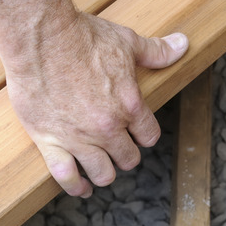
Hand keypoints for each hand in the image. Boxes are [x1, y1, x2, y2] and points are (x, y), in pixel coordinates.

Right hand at [4, 12, 187, 197]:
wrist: (42, 38)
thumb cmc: (84, 37)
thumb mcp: (127, 42)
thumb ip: (156, 51)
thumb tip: (182, 44)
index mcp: (130, 105)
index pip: (149, 136)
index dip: (145, 134)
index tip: (138, 132)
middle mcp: (108, 127)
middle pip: (127, 157)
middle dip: (126, 154)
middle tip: (118, 148)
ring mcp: (79, 137)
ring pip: (102, 173)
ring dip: (105, 172)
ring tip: (102, 169)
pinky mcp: (50, 141)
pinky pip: (65, 175)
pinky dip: (75, 186)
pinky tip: (81, 187)